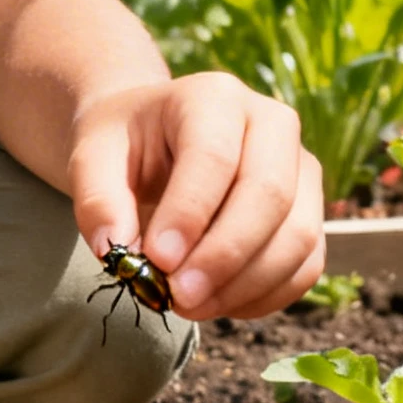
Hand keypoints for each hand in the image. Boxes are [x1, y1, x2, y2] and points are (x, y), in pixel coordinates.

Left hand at [68, 72, 324, 319]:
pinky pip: (306, 265)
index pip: (214, 156)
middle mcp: (272, 124)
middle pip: (270, 194)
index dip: (190, 214)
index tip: (157, 261)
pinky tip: (218, 305)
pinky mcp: (311, 212)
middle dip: (224, 257)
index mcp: (215, 98)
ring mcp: (301, 169)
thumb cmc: (124, 146)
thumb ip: (97, 200)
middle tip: (176, 297)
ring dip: (245, 284)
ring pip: (298, 235)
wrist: (153, 142)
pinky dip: (266, 296)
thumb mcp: (91, 158)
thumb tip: (116, 250)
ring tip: (188, 305)